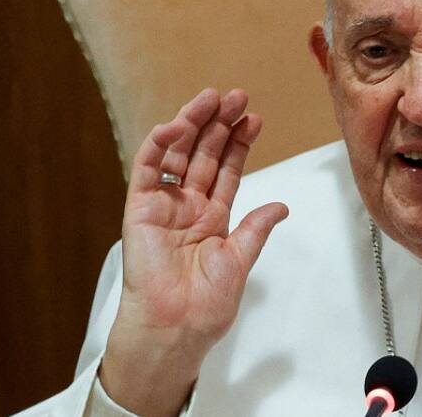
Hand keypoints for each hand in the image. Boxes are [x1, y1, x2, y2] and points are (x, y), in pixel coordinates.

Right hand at [100, 89, 287, 416]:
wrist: (177, 324)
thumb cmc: (206, 302)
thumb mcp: (240, 258)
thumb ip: (256, 228)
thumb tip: (281, 206)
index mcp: (213, 217)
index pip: (227, 171)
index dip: (240, 144)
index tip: (255, 119)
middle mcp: (188, 207)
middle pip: (204, 155)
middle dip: (220, 125)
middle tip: (237, 97)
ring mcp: (164, 205)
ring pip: (178, 155)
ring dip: (193, 125)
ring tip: (212, 99)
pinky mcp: (140, 209)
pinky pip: (147, 171)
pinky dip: (158, 146)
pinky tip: (176, 124)